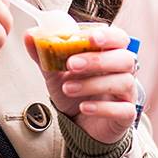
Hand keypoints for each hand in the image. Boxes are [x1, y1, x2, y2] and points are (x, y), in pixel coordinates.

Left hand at [24, 25, 136, 143]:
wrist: (78, 123)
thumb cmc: (74, 91)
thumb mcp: (55, 72)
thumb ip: (45, 53)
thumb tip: (30, 34)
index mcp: (109, 53)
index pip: (119, 38)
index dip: (108, 36)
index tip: (90, 37)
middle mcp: (123, 71)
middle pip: (124, 58)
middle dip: (97, 59)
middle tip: (71, 64)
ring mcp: (127, 93)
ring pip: (123, 82)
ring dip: (93, 84)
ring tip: (68, 88)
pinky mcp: (126, 115)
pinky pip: (123, 109)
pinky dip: (103, 108)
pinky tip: (84, 108)